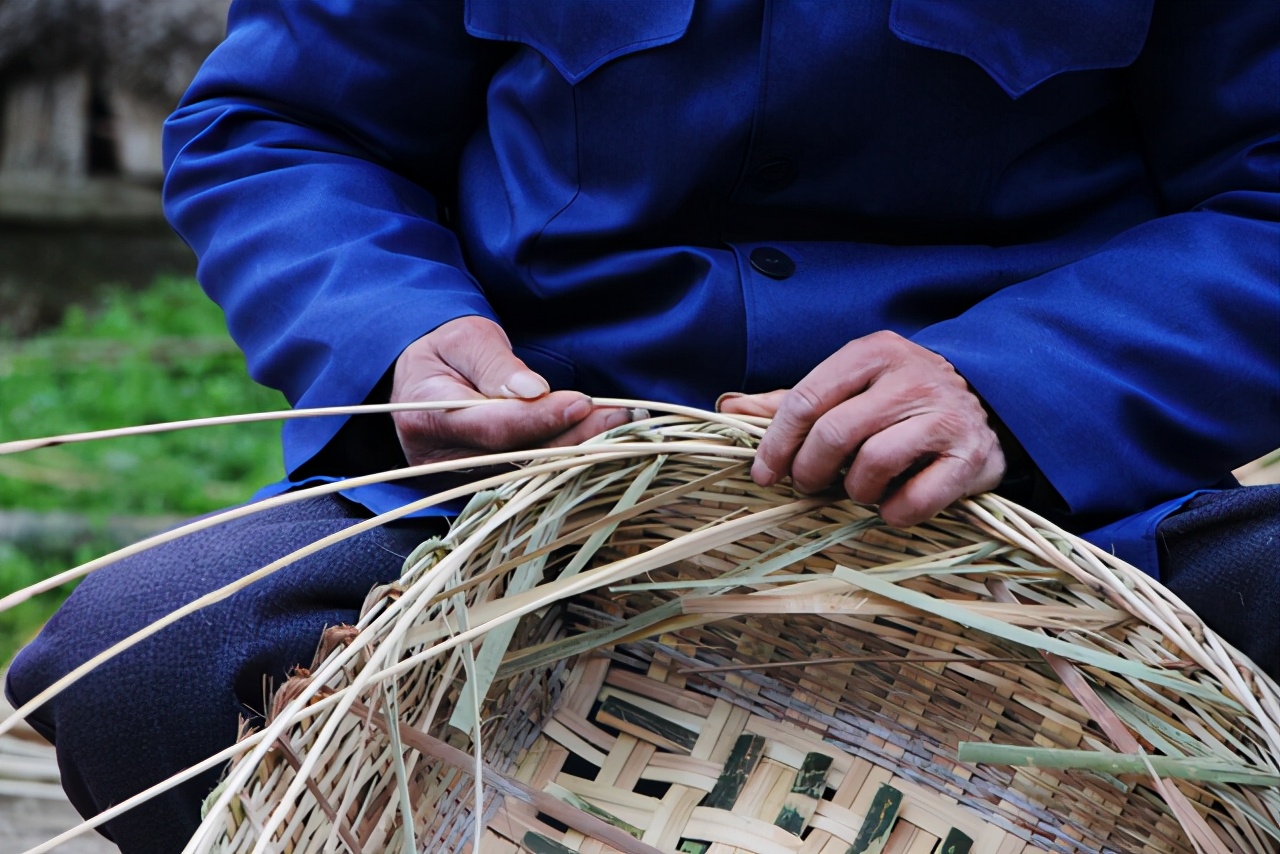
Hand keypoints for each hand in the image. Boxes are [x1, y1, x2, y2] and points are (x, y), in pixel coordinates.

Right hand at [390, 316, 630, 465]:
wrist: (423, 377)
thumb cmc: (446, 351)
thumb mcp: (467, 340)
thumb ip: (497, 365)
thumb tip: (535, 391)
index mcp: (425, 418)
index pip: (492, 428)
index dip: (541, 419)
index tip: (583, 402)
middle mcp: (438, 461)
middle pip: (515, 459)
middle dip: (572, 437)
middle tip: (618, 414)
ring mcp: (457, 483)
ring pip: (527, 475)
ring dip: (577, 451)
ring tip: (617, 424)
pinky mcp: (478, 489)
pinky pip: (527, 479)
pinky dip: (564, 460)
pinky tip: (597, 441)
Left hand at [719, 331, 1004, 526]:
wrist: (990, 399)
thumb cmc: (899, 398)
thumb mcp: (849, 386)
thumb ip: (791, 400)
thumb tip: (728, 406)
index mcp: (873, 352)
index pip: (807, 399)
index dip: (776, 443)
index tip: (764, 474)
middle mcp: (912, 378)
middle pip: (835, 433)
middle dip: (809, 471)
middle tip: (808, 485)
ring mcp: (946, 416)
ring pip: (874, 465)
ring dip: (853, 491)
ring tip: (857, 489)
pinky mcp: (973, 457)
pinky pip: (915, 500)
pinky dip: (892, 513)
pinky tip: (892, 505)